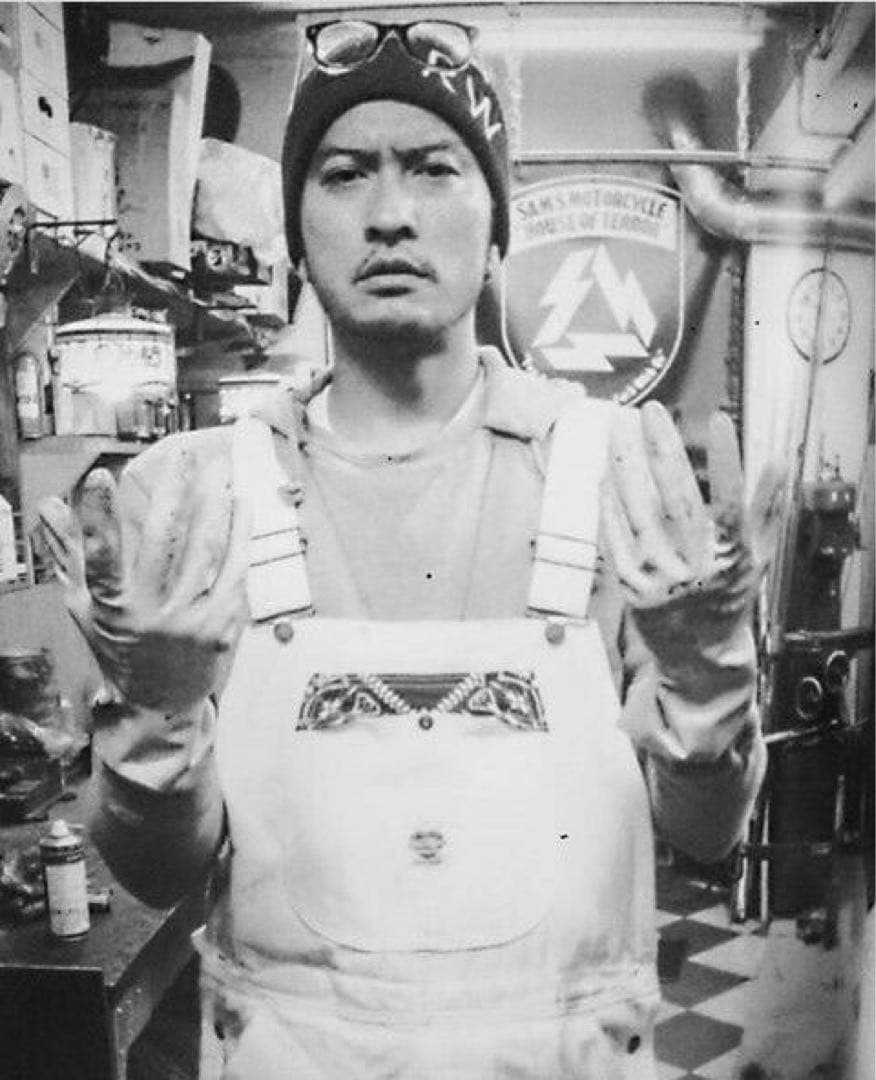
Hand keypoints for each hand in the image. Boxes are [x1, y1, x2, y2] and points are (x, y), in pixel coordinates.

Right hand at [38, 446, 247, 713]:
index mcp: (112, 608)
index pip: (101, 558)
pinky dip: (240, 534)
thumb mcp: (86, 607)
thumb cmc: (119, 646)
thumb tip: (49, 505)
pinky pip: (235, 568)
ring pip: (206, 548)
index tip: (99, 477)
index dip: (97, 517)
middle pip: (164, 540)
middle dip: (173, 490)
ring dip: (214, 502)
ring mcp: (192, 621)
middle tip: (184, 454)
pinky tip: (241, 507)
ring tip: (218, 470)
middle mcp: (152, 615)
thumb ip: (70, 554)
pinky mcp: (224, 624)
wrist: (161, 702)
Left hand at [600, 402, 784, 651]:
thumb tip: (777, 460)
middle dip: (662, 449)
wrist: (699, 657)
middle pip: (675, 499)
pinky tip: (603, 475)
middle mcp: (695, 567)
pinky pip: (615, 537)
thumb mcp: (757, 556)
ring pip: (637, 511)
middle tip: (651, 410)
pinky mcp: (630, 587)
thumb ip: (766, 507)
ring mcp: (659, 578)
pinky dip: (608, 505)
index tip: (720, 419)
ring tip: (619, 428)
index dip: (726, 461)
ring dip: (626, 466)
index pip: (730, 501)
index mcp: (730, 556)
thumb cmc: (729, 598)